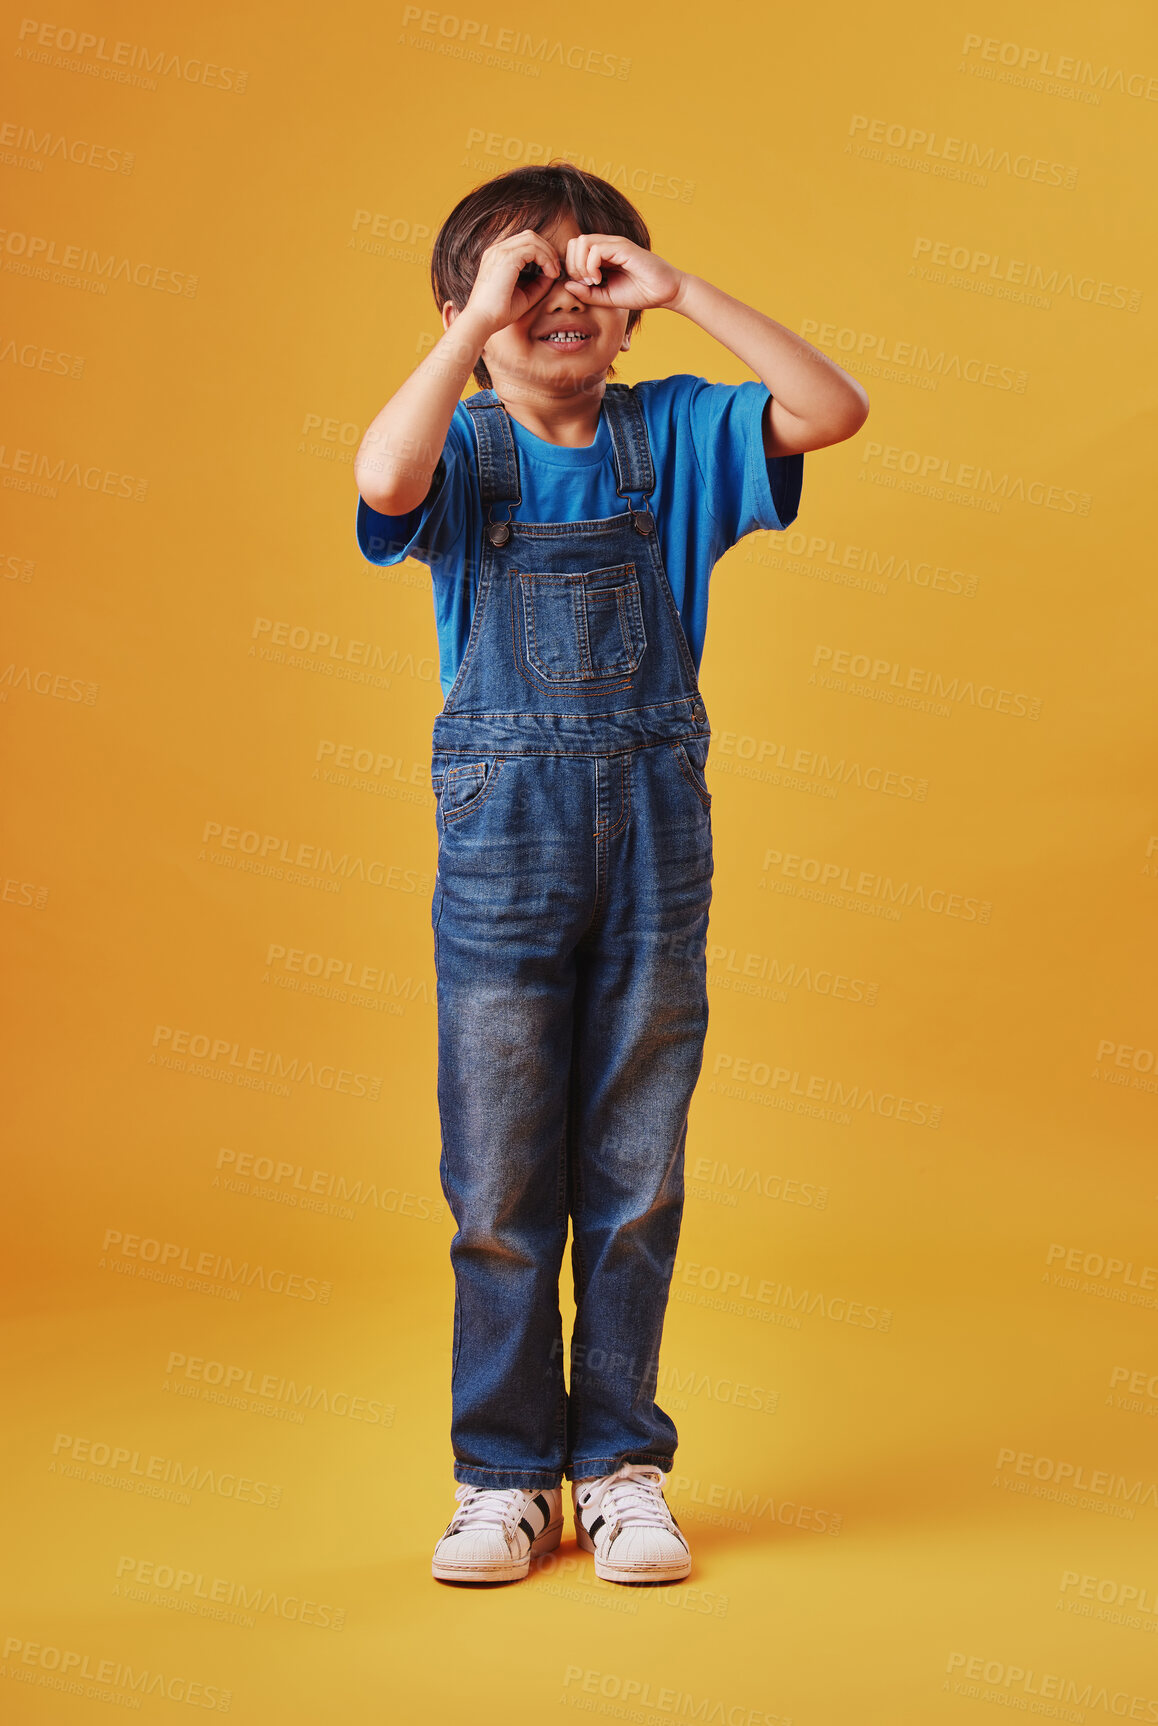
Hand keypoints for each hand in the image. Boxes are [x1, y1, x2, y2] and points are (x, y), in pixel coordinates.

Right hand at [462, 229, 561, 334]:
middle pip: (529, 236)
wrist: (482, 320)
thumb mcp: (524, 295)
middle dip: (547, 249)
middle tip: (557, 269)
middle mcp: (497, 250)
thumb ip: (538, 284)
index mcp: (497, 257)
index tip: (552, 272)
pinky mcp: (506, 258)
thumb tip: (553, 274)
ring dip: (548, 254)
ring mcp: (500, 251)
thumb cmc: (499, 312)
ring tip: (555, 272)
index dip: (542, 253)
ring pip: (532, 239)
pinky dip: (546, 259)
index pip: (524, 243)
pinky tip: (550, 274)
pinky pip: (533, 248)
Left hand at [559, 233, 684, 311]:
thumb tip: (566, 284)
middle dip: (573, 265)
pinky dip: (591, 266)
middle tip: (585, 283)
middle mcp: (608, 245)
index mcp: (603, 254)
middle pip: (575, 242)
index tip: (583, 286)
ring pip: (582, 242)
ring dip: (581, 264)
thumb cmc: (640, 293)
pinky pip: (596, 249)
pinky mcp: (623, 248)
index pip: (575, 249)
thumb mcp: (606, 298)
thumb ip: (587, 293)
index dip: (572, 267)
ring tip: (592, 281)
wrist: (666, 292)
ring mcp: (615, 244)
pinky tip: (599, 280)